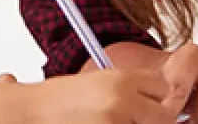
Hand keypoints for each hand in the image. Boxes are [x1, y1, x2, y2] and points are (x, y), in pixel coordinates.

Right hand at [27, 68, 175, 123]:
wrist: (33, 112)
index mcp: (121, 78)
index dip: (155, 97)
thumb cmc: (60, 100)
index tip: (145, 102)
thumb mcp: (98, 83)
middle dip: (151, 118)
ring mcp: (116, 121)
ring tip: (108, 120)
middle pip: (164, 114)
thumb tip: (162, 96)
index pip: (163, 87)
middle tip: (130, 117)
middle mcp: (122, 98)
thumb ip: (129, 88)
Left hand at [160, 42, 197, 123]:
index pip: (180, 92)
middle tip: (187, 119)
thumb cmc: (172, 80)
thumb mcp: (157, 86)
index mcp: (191, 56)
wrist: (187, 71)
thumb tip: (166, 110)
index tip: (169, 112)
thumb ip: (161, 100)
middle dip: (196, 123)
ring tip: (197, 116)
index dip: (171, 110)